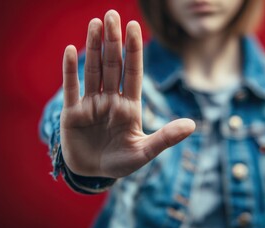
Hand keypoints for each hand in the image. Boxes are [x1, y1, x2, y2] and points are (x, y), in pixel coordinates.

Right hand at [60, 10, 194, 177]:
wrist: (93, 175)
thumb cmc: (120, 163)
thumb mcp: (144, 153)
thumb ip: (165, 138)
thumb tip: (193, 125)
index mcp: (129, 107)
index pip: (133, 73)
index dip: (134, 51)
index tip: (134, 28)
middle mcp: (110, 100)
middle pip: (112, 65)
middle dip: (113, 41)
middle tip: (112, 15)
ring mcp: (90, 104)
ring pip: (93, 71)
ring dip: (93, 48)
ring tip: (96, 24)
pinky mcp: (71, 113)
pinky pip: (71, 88)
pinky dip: (70, 71)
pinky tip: (71, 50)